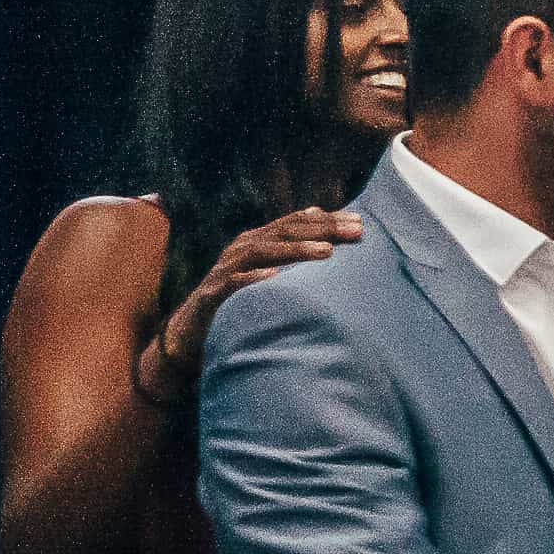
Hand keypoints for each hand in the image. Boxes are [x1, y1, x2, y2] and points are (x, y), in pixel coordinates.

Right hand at [139, 207, 362, 401]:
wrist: (191, 334)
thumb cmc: (240, 305)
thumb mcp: (271, 279)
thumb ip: (295, 262)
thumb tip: (331, 245)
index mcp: (258, 242)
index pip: (296, 223)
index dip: (328, 220)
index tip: (361, 224)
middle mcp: (242, 250)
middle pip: (283, 231)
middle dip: (321, 229)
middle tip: (355, 233)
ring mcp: (226, 270)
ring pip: (261, 252)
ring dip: (294, 250)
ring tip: (326, 253)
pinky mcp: (213, 295)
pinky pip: (233, 284)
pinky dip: (253, 279)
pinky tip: (276, 278)